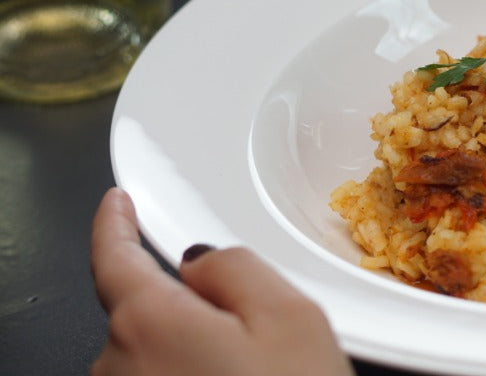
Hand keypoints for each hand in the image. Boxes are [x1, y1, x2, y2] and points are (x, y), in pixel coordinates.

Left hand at [90, 188, 353, 375]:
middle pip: (144, 313)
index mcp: (149, 323)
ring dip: (194, 358)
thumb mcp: (292, 316)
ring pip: (153, 359)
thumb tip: (204, 261)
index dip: (115, 224)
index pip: (114, 258)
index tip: (118, 205)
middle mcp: (119, 367)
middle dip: (189, 311)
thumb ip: (238, 267)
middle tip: (258, 337)